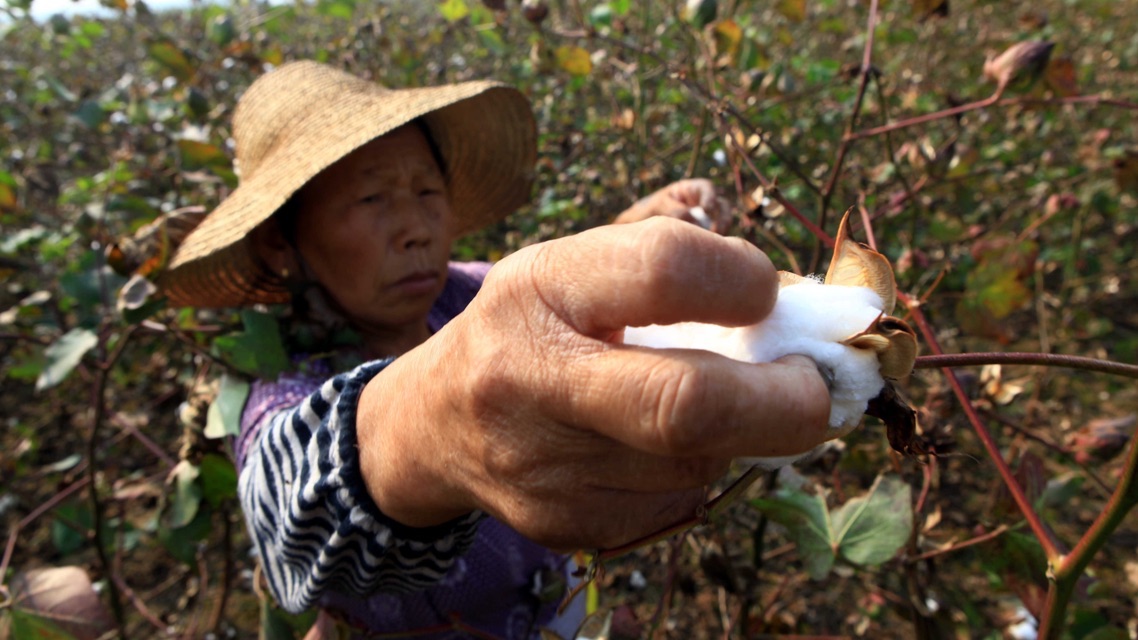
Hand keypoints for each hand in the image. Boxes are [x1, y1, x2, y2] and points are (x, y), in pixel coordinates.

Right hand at [357, 218, 830, 549]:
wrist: (436, 424)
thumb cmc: (534, 324)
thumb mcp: (578, 261)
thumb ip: (673, 242)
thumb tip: (788, 271)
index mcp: (539, 287)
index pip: (663, 271)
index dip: (742, 280)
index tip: (766, 291)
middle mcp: (530, 378)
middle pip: (688, 407)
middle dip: (785, 401)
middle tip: (814, 386)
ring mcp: (544, 465)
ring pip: (697, 461)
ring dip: (739, 432)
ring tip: (716, 399)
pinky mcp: (565, 524)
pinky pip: (677, 500)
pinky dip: (698, 468)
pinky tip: (662, 444)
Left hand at [613, 178, 732, 233]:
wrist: (642, 226)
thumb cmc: (649, 209)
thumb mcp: (657, 205)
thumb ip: (673, 209)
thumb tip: (693, 220)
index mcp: (691, 189)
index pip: (707, 188)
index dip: (710, 197)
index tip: (706, 208)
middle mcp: (703, 203)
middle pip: (723, 206)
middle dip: (723, 218)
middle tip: (716, 231)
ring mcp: (707, 219)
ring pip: (724, 223)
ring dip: (722, 233)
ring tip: (713, 245)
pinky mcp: (706, 235)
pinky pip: (716, 239)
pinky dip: (715, 245)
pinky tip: (707, 253)